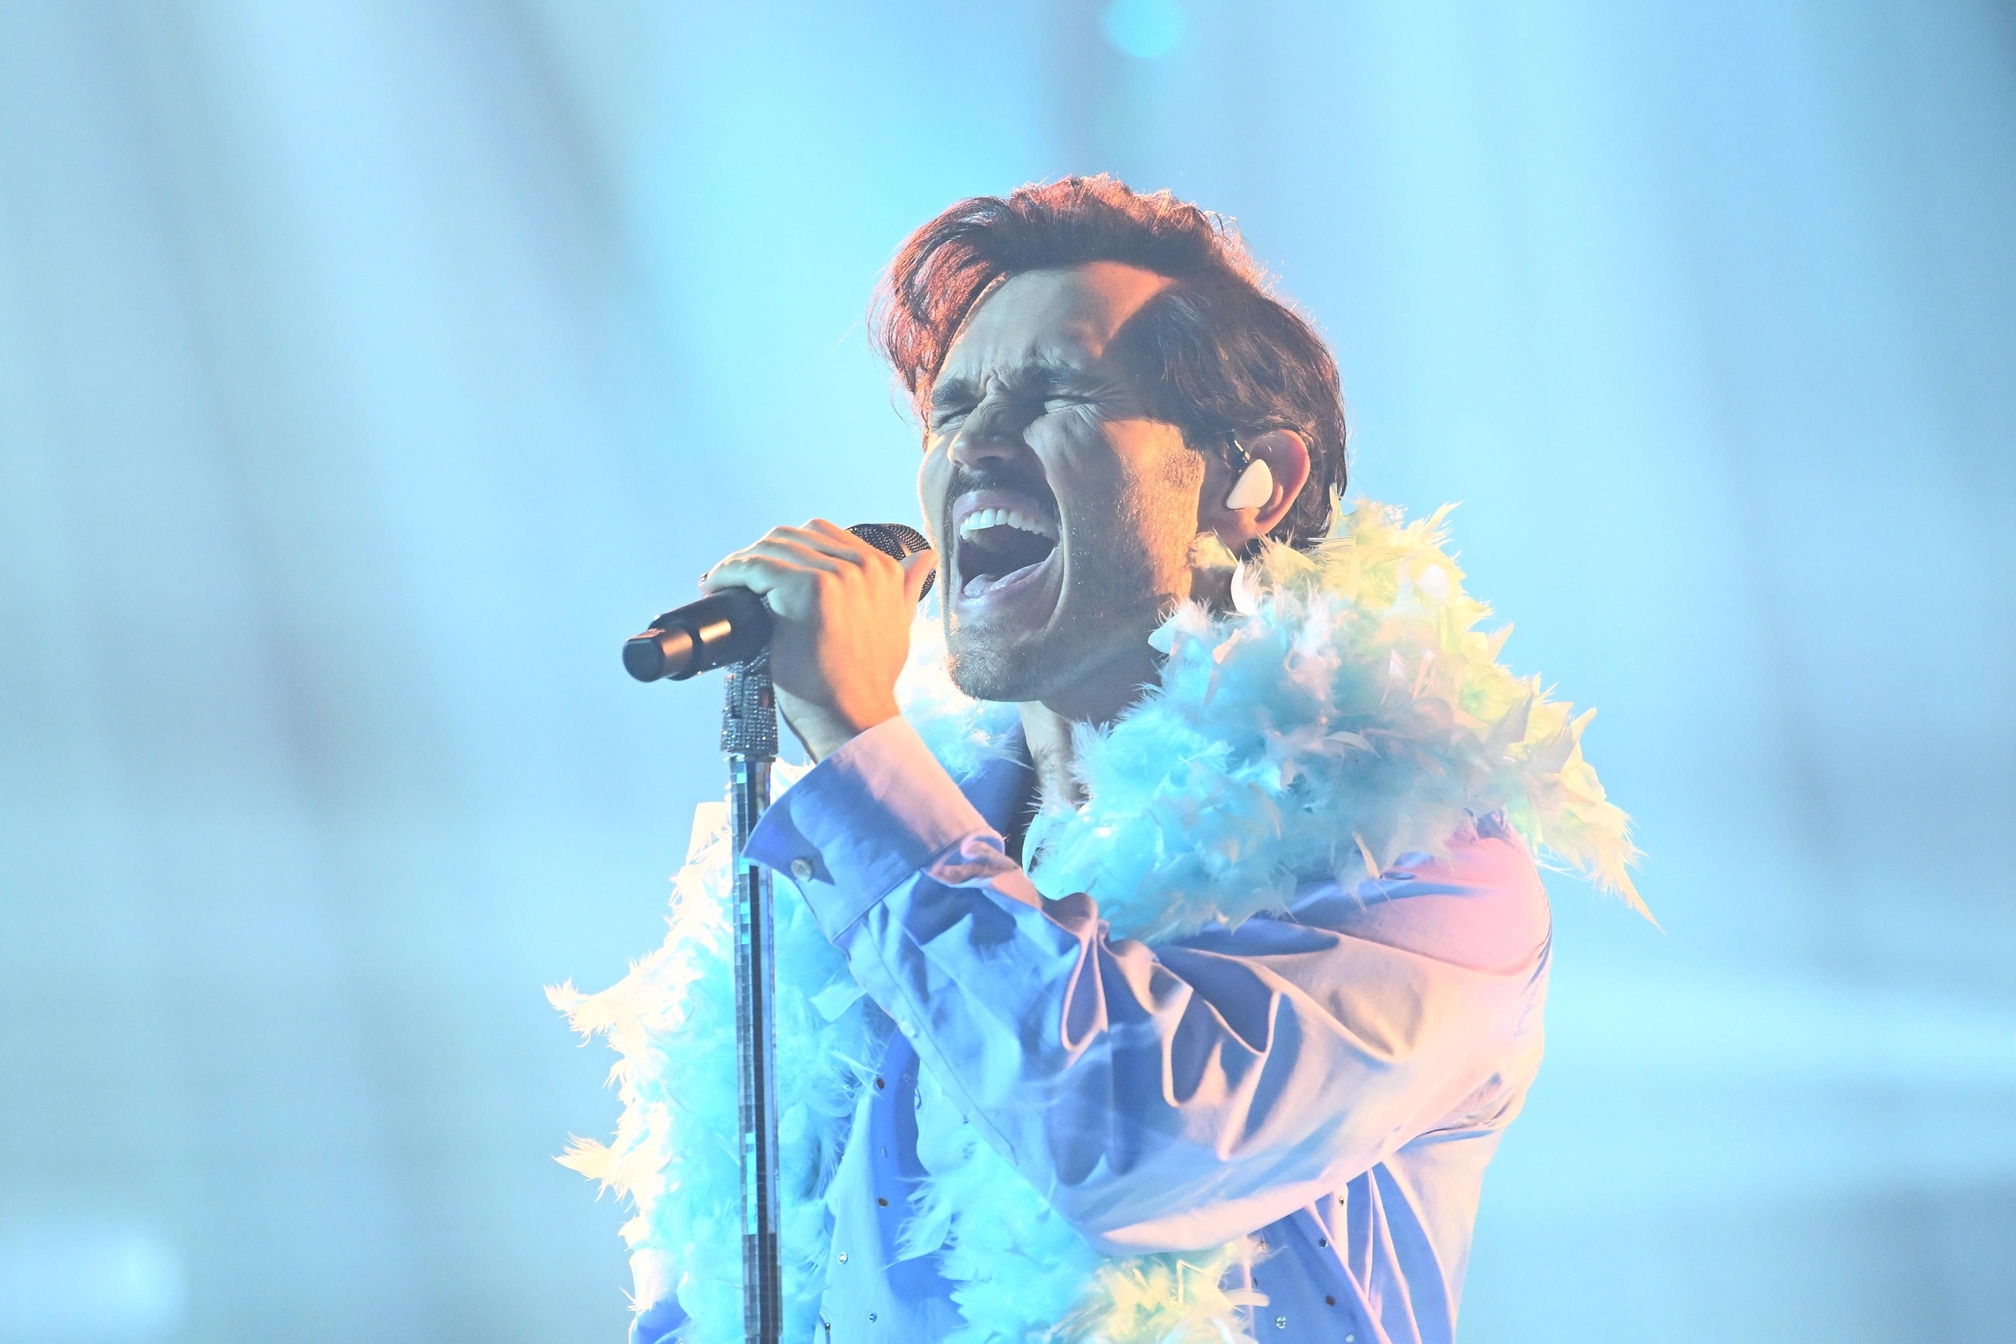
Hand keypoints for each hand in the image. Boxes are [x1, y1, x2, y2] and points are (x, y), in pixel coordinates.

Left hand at [701, 520, 935, 760]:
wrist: (853, 717)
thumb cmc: (867, 682)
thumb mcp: (898, 626)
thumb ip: (905, 589)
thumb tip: (924, 559)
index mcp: (884, 568)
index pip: (822, 534)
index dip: (786, 549)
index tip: (762, 572)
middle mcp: (864, 565)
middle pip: (794, 536)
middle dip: (761, 553)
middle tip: (735, 577)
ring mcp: (837, 575)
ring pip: (772, 549)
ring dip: (740, 562)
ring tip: (721, 581)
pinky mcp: (808, 589)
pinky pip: (757, 568)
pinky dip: (731, 573)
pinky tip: (718, 585)